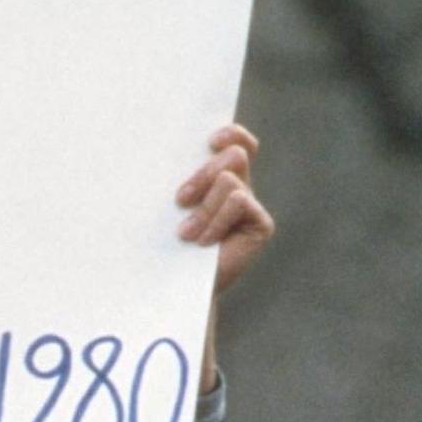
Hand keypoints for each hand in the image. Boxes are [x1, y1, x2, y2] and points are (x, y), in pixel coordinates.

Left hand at [177, 124, 273, 295]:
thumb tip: (160, 151)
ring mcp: (251, 206)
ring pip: (230, 181)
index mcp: (217, 177)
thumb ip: (177, 181)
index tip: (211, 140)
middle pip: (234, 155)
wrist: (176, 287)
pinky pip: (238, 201)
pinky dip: (216, 220)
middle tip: (180, 200)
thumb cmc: (167, 245)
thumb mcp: (168, 208)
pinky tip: (203, 242)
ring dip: (204, 207)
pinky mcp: (261, 224)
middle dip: (204, 174)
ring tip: (186, 233)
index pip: (236, 141)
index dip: (231, 133)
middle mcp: (239, 186)